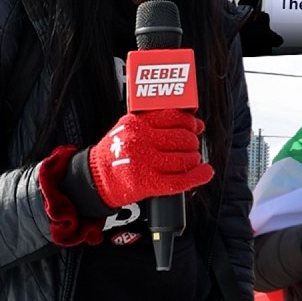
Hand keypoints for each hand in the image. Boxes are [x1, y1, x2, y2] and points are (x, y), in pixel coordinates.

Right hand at [88, 109, 213, 208]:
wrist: (96, 178)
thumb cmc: (115, 153)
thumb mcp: (130, 128)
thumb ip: (159, 123)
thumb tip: (197, 123)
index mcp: (137, 124)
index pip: (174, 116)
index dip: (189, 122)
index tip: (194, 126)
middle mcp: (141, 141)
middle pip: (183, 138)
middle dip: (193, 143)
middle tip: (191, 147)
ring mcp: (144, 163)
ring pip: (184, 159)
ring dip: (194, 160)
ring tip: (191, 160)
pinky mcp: (148, 184)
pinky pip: (181, 180)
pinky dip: (198, 177)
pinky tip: (205, 173)